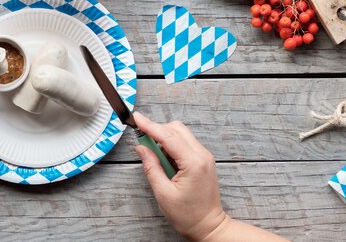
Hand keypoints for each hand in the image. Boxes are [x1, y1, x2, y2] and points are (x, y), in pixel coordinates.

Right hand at [133, 112, 226, 240]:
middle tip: (142, 142)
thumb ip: (151, 167)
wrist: (209, 226)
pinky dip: (172, 146)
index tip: (137, 118)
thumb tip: (142, 148)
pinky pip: (185, 143)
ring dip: (164, 139)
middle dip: (157, 131)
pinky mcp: (203, 160)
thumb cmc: (188, 215)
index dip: (150, 126)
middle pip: (176, 129)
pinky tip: (166, 161)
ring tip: (156, 158)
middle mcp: (202, 155)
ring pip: (181, 134)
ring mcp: (204, 157)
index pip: (168, 136)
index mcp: (193, 163)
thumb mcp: (163, 193)